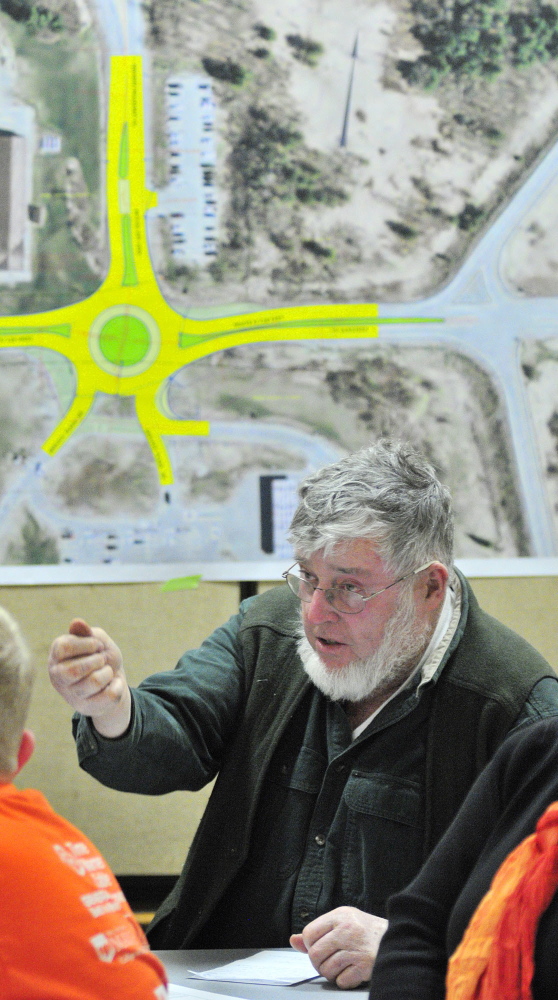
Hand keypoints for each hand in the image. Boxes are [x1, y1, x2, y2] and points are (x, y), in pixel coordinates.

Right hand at [48, 619, 131, 736]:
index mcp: (56, 655)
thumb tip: (77, 622)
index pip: (64, 647)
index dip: (87, 644)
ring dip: (108, 672)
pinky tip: (114, 683)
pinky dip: (118, 685)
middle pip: (75, 670)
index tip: (96, 645)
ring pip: (94, 682)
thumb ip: (87, 633)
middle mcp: (57, 676)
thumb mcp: (97, 640)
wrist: (113, 678)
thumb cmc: (100, 655)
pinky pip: (109, 696)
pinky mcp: (86, 708)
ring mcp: (70, 694)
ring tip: (107, 671)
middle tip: (101, 659)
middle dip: (96, 661)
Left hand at [290, 905, 387, 987]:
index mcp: (340, 915)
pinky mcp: (365, 966)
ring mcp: (356, 949)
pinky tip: (352, 972)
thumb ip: (318, 931)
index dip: (311, 945)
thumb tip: (294, 940)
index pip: (309, 933)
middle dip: (319, 963)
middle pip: (315, 954)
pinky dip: (344, 981)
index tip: (321, 948)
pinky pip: (341, 981)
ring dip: (331, 973)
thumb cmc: (366, 932)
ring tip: (342, 966)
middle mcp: (348, 930)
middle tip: (329, 961)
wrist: (398, 939)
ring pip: (326, 970)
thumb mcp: (343, 922)